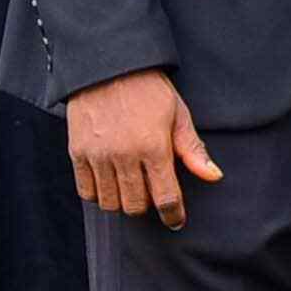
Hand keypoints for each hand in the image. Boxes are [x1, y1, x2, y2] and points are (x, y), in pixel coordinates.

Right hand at [61, 68, 217, 229]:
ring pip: (110, 203)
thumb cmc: (150, 91)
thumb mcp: (179, 115)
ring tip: (132, 188)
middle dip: (148, 207)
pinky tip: (110, 184)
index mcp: (154, 147)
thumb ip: (193, 150)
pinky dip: (98, 195)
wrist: (108, 69)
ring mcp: (97, 157)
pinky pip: (86, 191)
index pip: (166, 197)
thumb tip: (213, 176)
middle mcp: (124, 156)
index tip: (176, 221)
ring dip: (123, 202)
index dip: (173, 215)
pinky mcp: (76, 154)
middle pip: (135, 205)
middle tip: (153, 195)